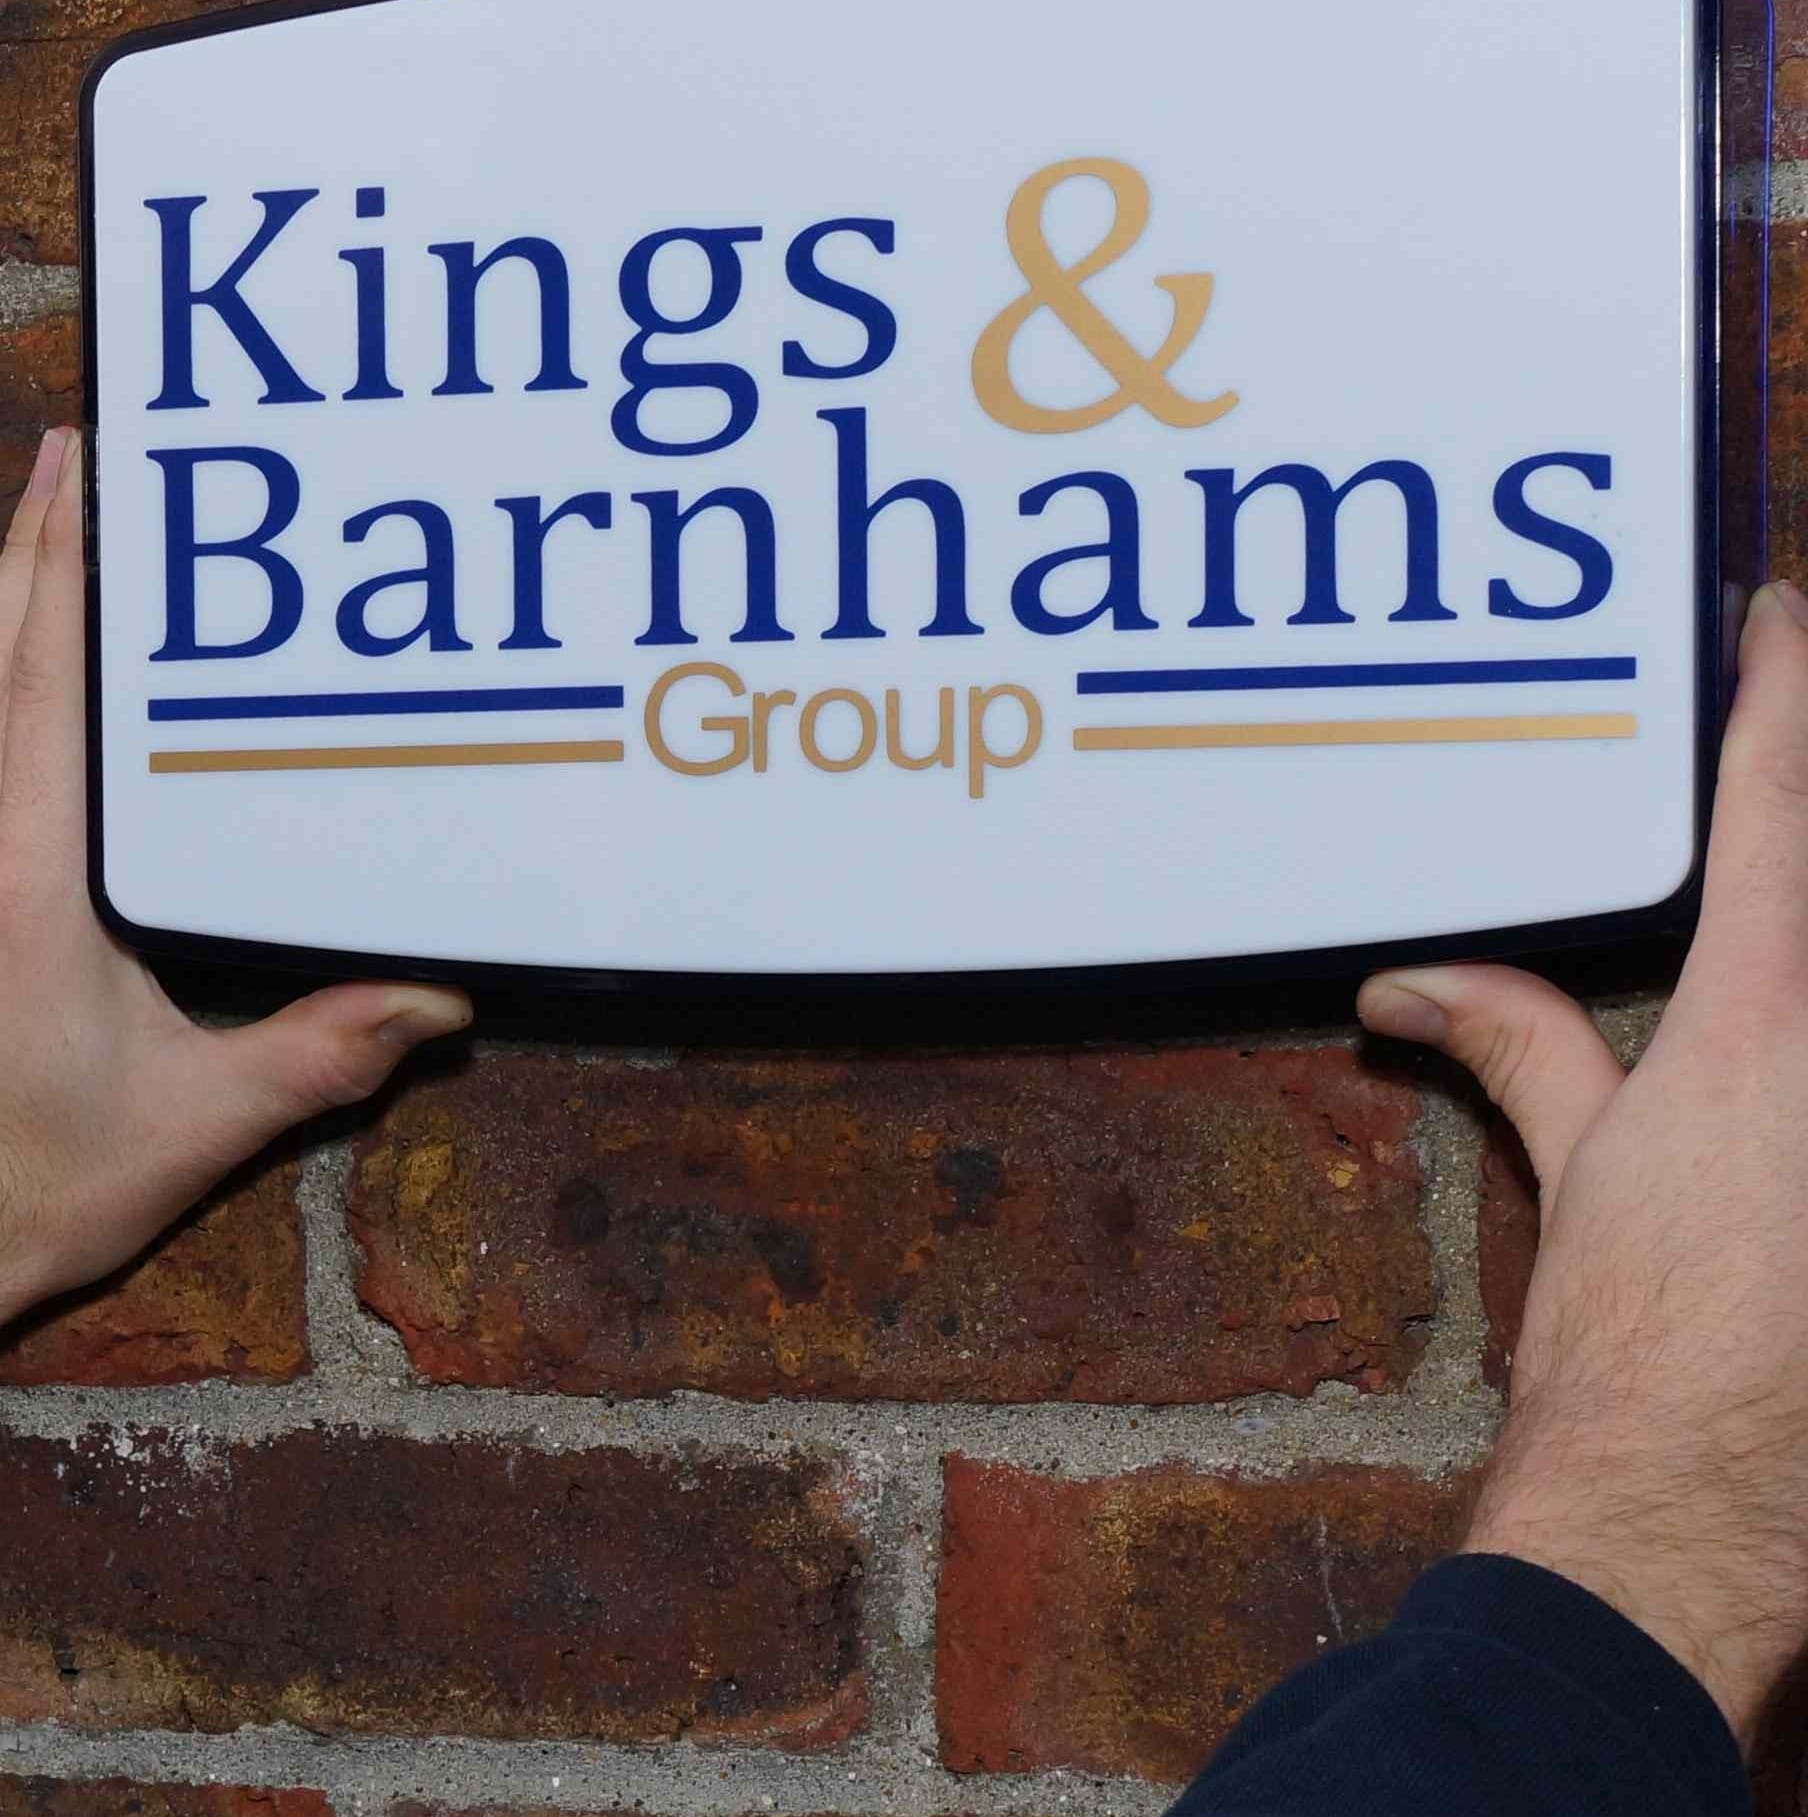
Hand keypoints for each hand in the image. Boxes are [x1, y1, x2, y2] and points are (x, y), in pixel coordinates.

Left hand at [0, 428, 471, 1327]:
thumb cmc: (36, 1181)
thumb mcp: (193, 1121)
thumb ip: (316, 1053)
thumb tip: (437, 1000)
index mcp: (26, 876)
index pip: (44, 682)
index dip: (66, 566)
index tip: (86, 467)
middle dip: (27, 543)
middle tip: (76, 452)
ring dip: (5, 601)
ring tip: (56, 527)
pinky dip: (1, 679)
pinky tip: (36, 671)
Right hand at [1359, 579, 1807, 1746]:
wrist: (1690, 1512)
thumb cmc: (1624, 1345)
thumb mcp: (1575, 1174)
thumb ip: (1513, 1042)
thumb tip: (1407, 986)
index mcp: (1757, 1028)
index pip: (1770, 815)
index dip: (1776, 697)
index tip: (1777, 618)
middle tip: (1789, 721)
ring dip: (1805, 912)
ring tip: (1757, 952)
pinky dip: (1801, 1042)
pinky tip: (1780, 1098)